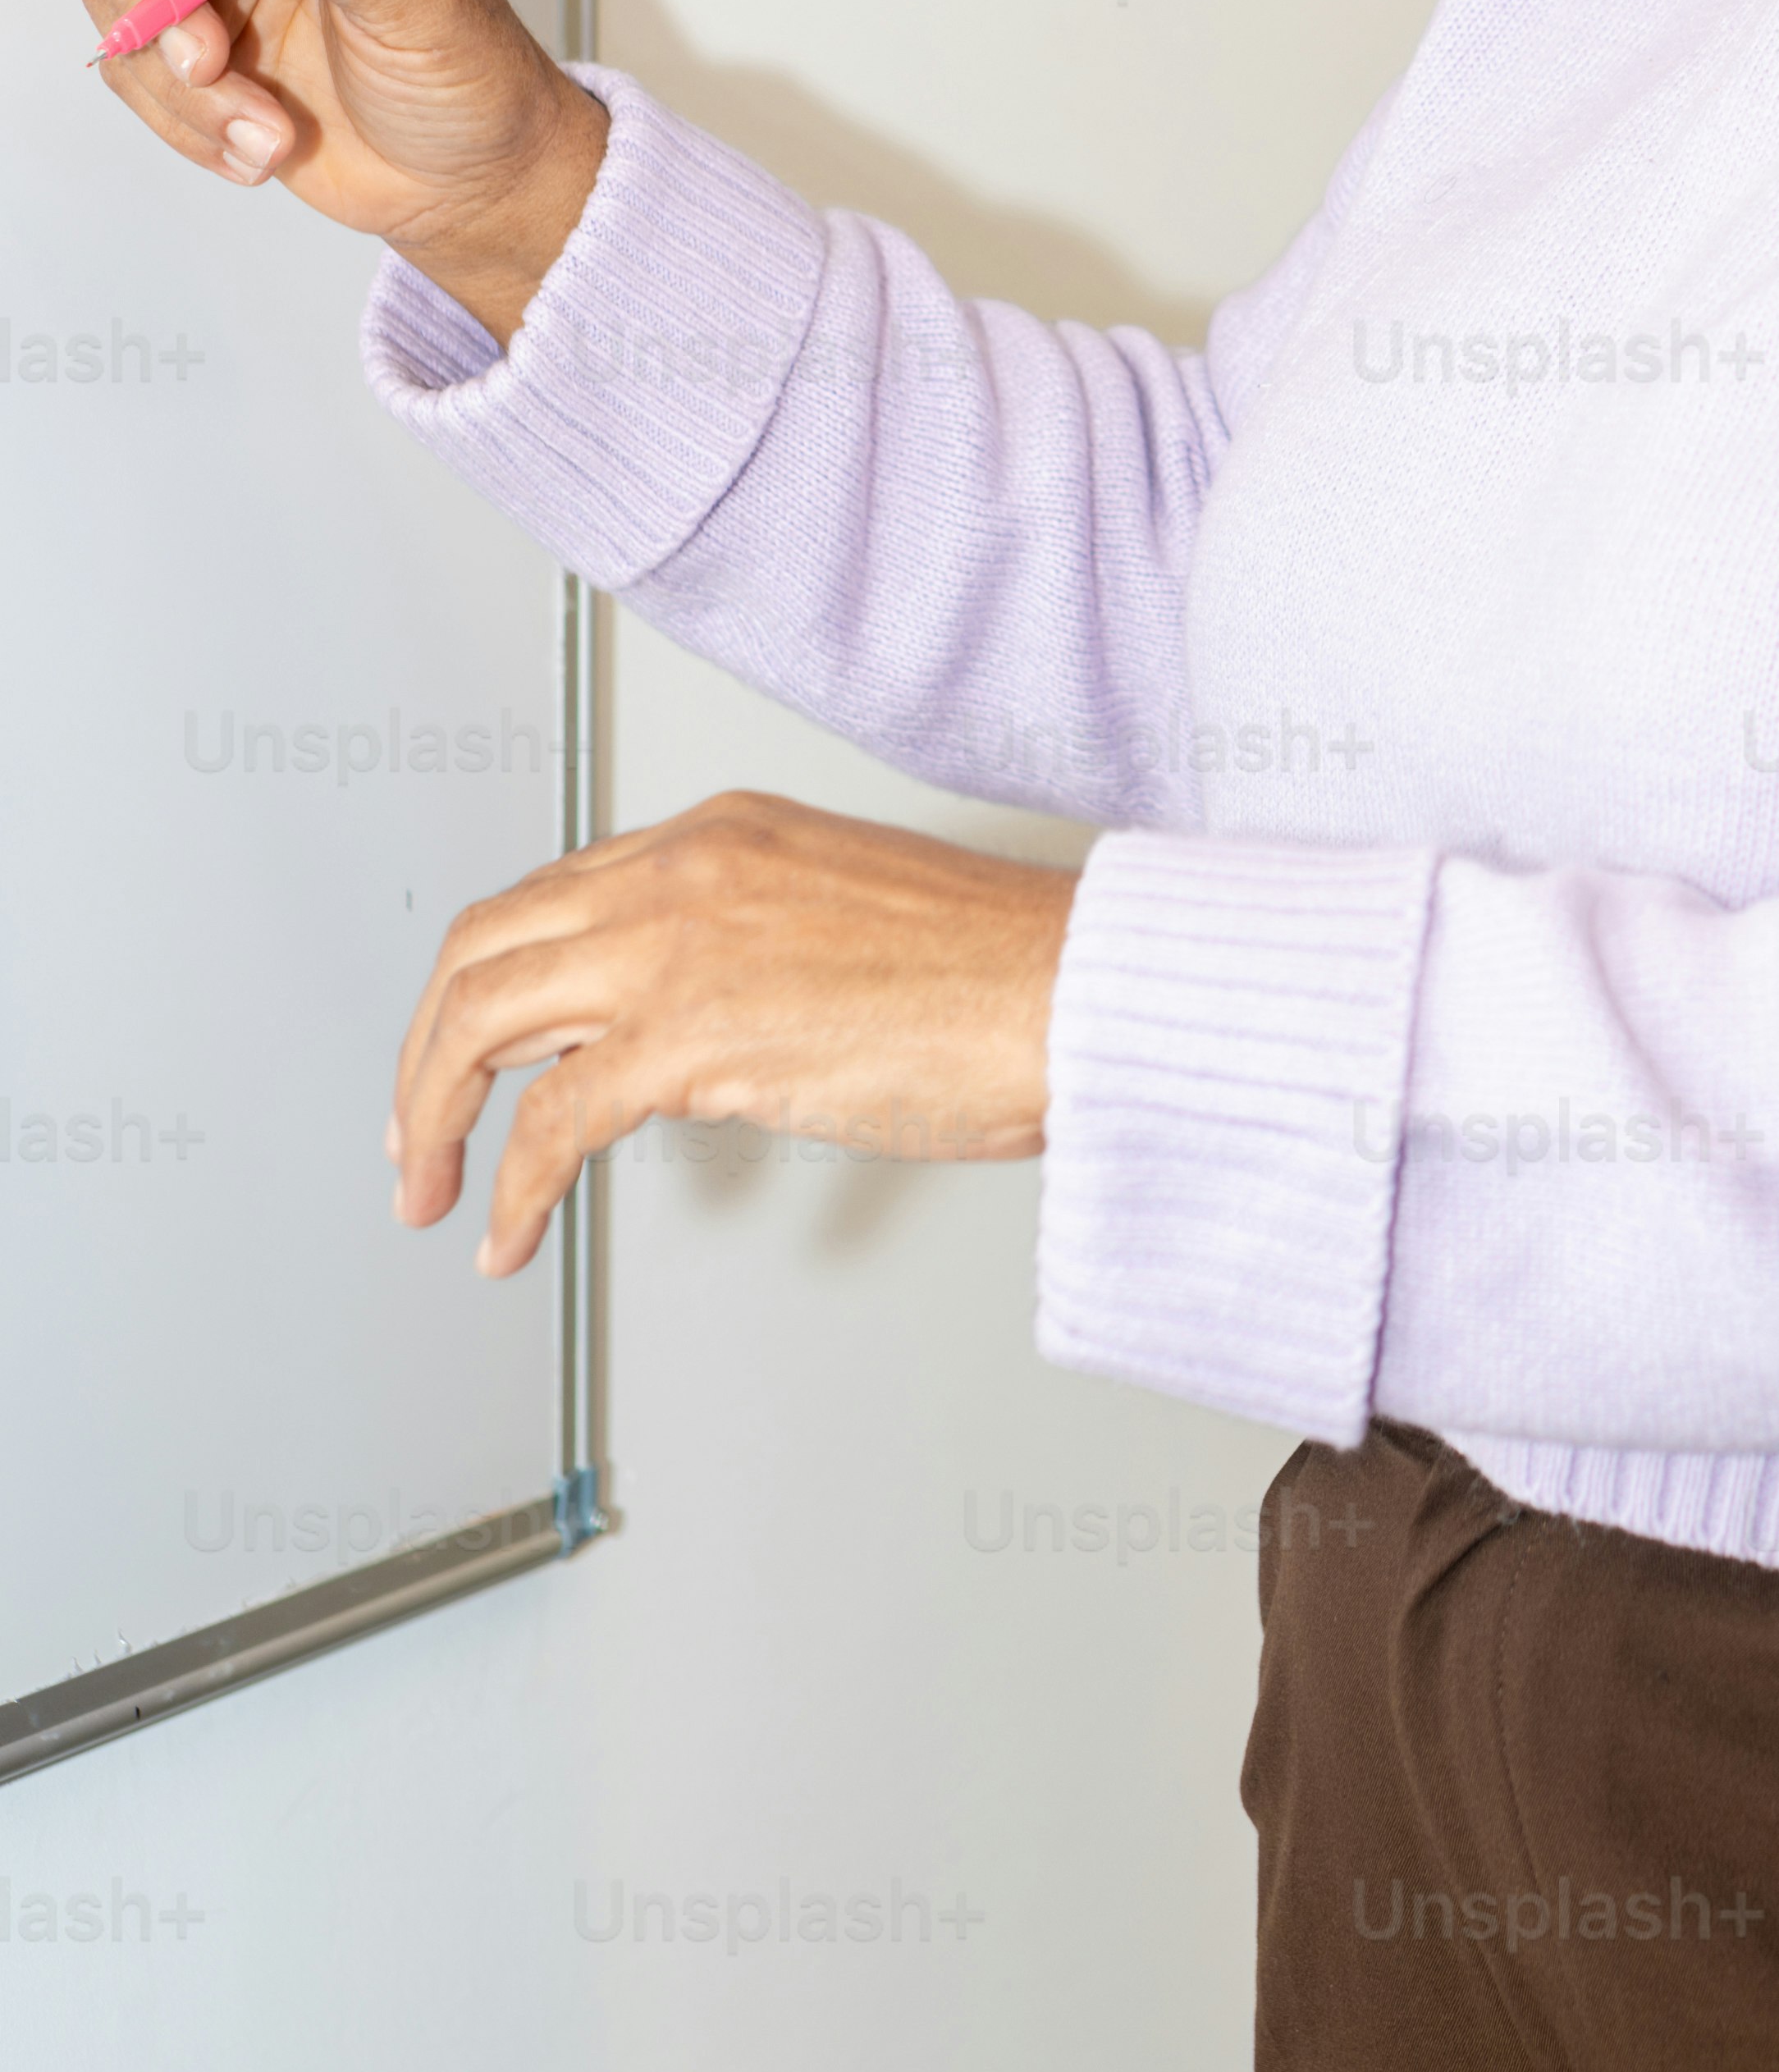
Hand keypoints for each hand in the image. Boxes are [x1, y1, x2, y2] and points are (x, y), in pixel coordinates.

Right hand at [79, 0, 605, 340]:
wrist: (469, 177)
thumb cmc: (472, 72)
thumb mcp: (423, 1)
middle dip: (151, 0)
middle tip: (206, 67)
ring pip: (122, 2)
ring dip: (181, 88)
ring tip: (269, 138)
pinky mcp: (201, 49)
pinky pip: (137, 71)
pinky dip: (184, 123)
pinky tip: (257, 152)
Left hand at [389, 789, 1076, 1276]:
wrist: (1067, 988)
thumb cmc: (997, 969)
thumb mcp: (843, 911)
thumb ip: (748, 942)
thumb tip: (694, 1024)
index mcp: (718, 834)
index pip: (550, 895)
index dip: (490, 982)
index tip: (472, 1051)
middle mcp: (678, 872)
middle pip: (483, 947)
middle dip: (425, 1050)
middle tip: (417, 1128)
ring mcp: (676, 948)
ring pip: (479, 1018)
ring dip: (432, 1113)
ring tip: (431, 1187)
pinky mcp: (691, 1038)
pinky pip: (547, 1124)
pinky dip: (507, 1190)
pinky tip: (508, 1236)